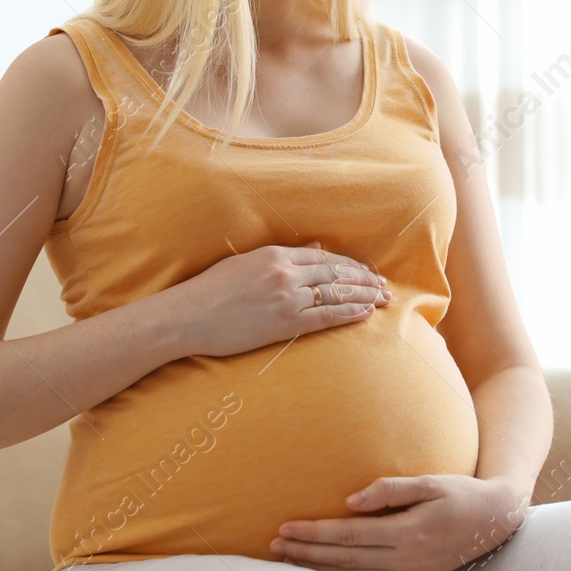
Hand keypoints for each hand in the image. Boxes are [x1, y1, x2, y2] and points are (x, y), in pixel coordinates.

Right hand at [165, 241, 389, 357]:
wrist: (186, 317)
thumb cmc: (210, 290)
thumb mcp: (246, 262)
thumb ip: (284, 256)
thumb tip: (317, 248)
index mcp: (275, 254)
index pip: (324, 258)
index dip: (349, 265)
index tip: (366, 271)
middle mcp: (285, 273)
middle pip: (336, 274)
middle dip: (364, 280)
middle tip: (384, 286)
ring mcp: (286, 298)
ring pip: (336, 294)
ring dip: (363, 296)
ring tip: (382, 300)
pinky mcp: (284, 323)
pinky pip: (325, 317)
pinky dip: (348, 314)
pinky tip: (365, 313)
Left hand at [270, 475, 527, 570]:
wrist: (495, 521)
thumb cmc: (461, 494)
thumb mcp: (430, 482)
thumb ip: (390, 490)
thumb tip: (350, 501)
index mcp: (408, 533)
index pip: (348, 535)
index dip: (315, 533)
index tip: (286, 527)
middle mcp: (405, 559)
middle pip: (343, 559)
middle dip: (306, 552)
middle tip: (274, 545)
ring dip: (317, 568)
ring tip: (288, 559)